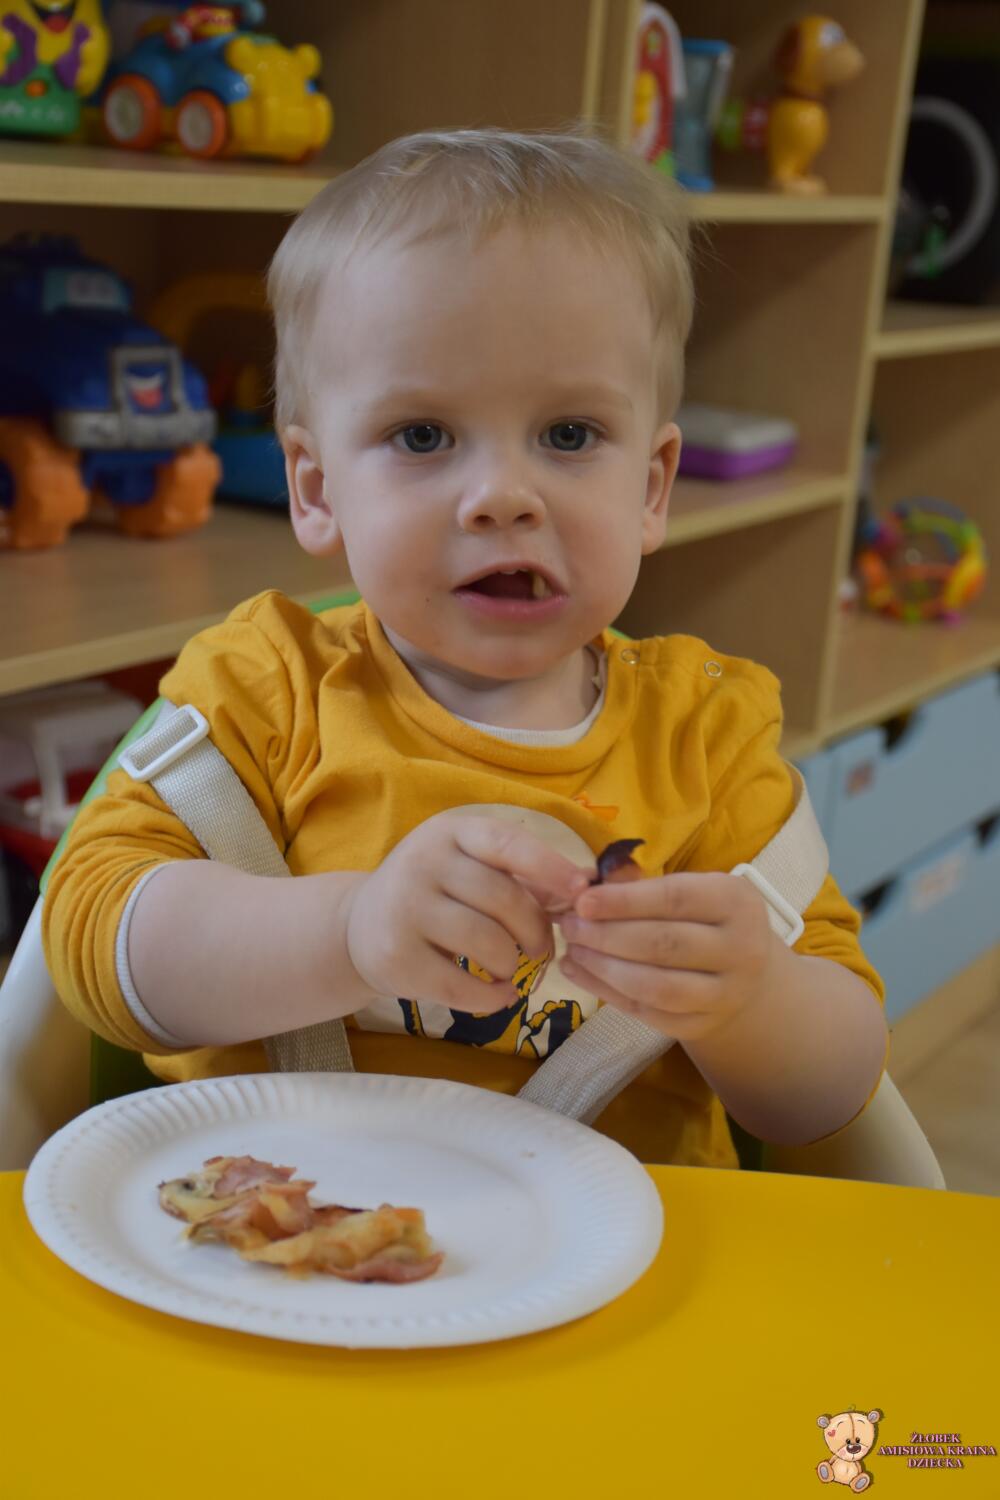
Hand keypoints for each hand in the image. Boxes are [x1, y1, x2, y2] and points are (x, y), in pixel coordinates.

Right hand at [345, 812, 591, 1014]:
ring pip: (486, 943)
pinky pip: (460, 985)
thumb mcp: (469, 868)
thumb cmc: (434, 894)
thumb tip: (589, 884)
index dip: (550, 867)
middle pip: (503, 899)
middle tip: (542, 949)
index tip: (582, 892)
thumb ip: (522, 875)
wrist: (359, 926)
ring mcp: (405, 909)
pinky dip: (492, 997)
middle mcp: (423, 862)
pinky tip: (500, 994)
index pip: (507, 843)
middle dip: (535, 931)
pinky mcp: (395, 956)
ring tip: (511, 968)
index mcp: (450, 833)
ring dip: (512, 964)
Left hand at [556, 870, 784, 1040]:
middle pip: (663, 944)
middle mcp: (741, 950)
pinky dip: (607, 993)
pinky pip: (648, 1013)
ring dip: (603, 968)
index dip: (624, 901)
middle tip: (569, 926)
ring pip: (655, 986)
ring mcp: (725, 994)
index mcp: (737, 902)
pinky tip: (581, 974)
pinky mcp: (702, 1025)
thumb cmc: (704, 917)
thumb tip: (581, 883)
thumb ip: (638, 884)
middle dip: (606, 935)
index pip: (675, 899)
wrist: (745, 972)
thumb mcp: (690, 888)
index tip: (582, 902)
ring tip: (573, 950)